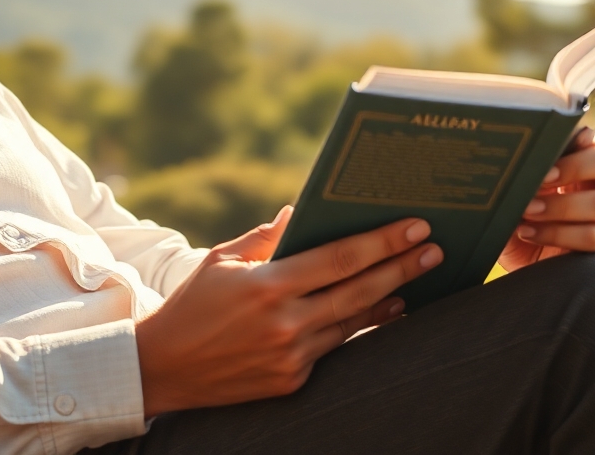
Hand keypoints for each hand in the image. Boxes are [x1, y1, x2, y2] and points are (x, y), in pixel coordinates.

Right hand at [135, 206, 441, 416]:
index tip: (414, 226)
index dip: (382, 242)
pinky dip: (357, 328)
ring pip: (353, 323)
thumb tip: (300, 212)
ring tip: (413, 282)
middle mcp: (284, 323)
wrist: (162, 367)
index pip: (340, 258)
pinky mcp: (291, 381)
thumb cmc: (193, 303)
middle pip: (359, 291)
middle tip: (432, 250)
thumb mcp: (222, 260)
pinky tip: (378, 314)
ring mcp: (291, 356)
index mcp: (268, 285)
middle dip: (401, 268)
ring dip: (387, 301)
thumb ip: (266, 237)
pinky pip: (333, 350)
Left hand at [498, 128, 594, 271]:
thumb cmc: (523, 215)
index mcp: (589, 157)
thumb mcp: (520, 192)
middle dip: (568, 169)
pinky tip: (529, 233)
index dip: (568, 140)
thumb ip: (521, 172)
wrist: (526, 258)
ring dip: (556, 207)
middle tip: (536, 182)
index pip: (591, 136)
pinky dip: (557, 234)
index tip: (541, 154)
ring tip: (526, 212)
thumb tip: (505, 157)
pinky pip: (592, 236)